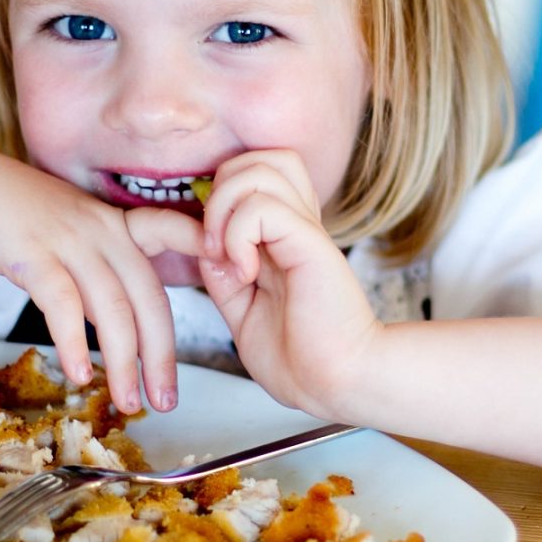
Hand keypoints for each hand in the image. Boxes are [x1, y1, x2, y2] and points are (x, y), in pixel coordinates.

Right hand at [0, 148, 202, 414]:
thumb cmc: (20, 218)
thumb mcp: (74, 232)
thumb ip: (104, 267)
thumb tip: (125, 322)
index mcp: (118, 226)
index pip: (170, 248)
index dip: (197, 277)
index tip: (220, 307)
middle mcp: (103, 231)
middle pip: (148, 299)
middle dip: (162, 356)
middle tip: (167, 400)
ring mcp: (70, 240)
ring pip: (112, 308)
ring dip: (123, 362)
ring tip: (127, 401)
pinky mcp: (33, 254)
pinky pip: (63, 304)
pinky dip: (74, 343)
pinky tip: (79, 373)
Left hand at [196, 150, 382, 416]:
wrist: (336, 384)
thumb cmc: (300, 360)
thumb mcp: (244, 314)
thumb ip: (224, 277)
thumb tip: (205, 245)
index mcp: (286, 238)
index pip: (253, 175)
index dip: (220, 198)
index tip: (210, 251)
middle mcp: (298, 225)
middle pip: (260, 157)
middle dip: (221, 190)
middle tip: (214, 244)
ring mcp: (306, 231)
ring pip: (261, 168)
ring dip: (226, 207)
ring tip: (227, 253)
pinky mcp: (311, 243)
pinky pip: (262, 206)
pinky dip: (237, 235)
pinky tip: (245, 272)